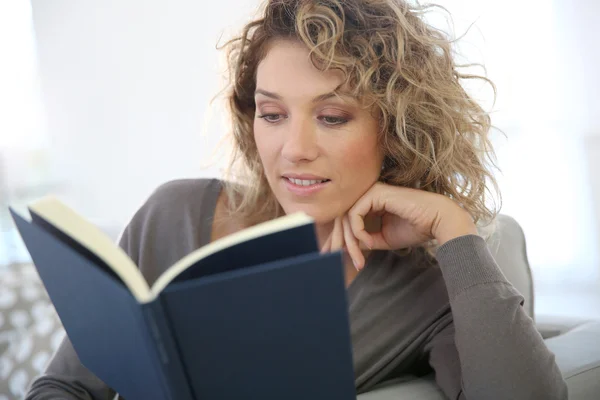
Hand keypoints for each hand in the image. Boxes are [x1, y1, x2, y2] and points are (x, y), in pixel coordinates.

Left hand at [322, 182, 477, 268]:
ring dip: (349, 241)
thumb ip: (364, 240)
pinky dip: (358, 231)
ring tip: (358, 259)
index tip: (332, 255)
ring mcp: (371, 191)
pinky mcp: (375, 193)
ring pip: (346, 217)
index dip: (338, 238)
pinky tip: (368, 242)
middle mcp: (368, 195)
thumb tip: (345, 246)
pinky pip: (355, 214)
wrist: (437, 222)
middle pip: (342, 217)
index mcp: (370, 203)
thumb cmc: (415, 229)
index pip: (346, 219)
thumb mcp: (382, 239)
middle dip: (337, 240)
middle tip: (332, 258)